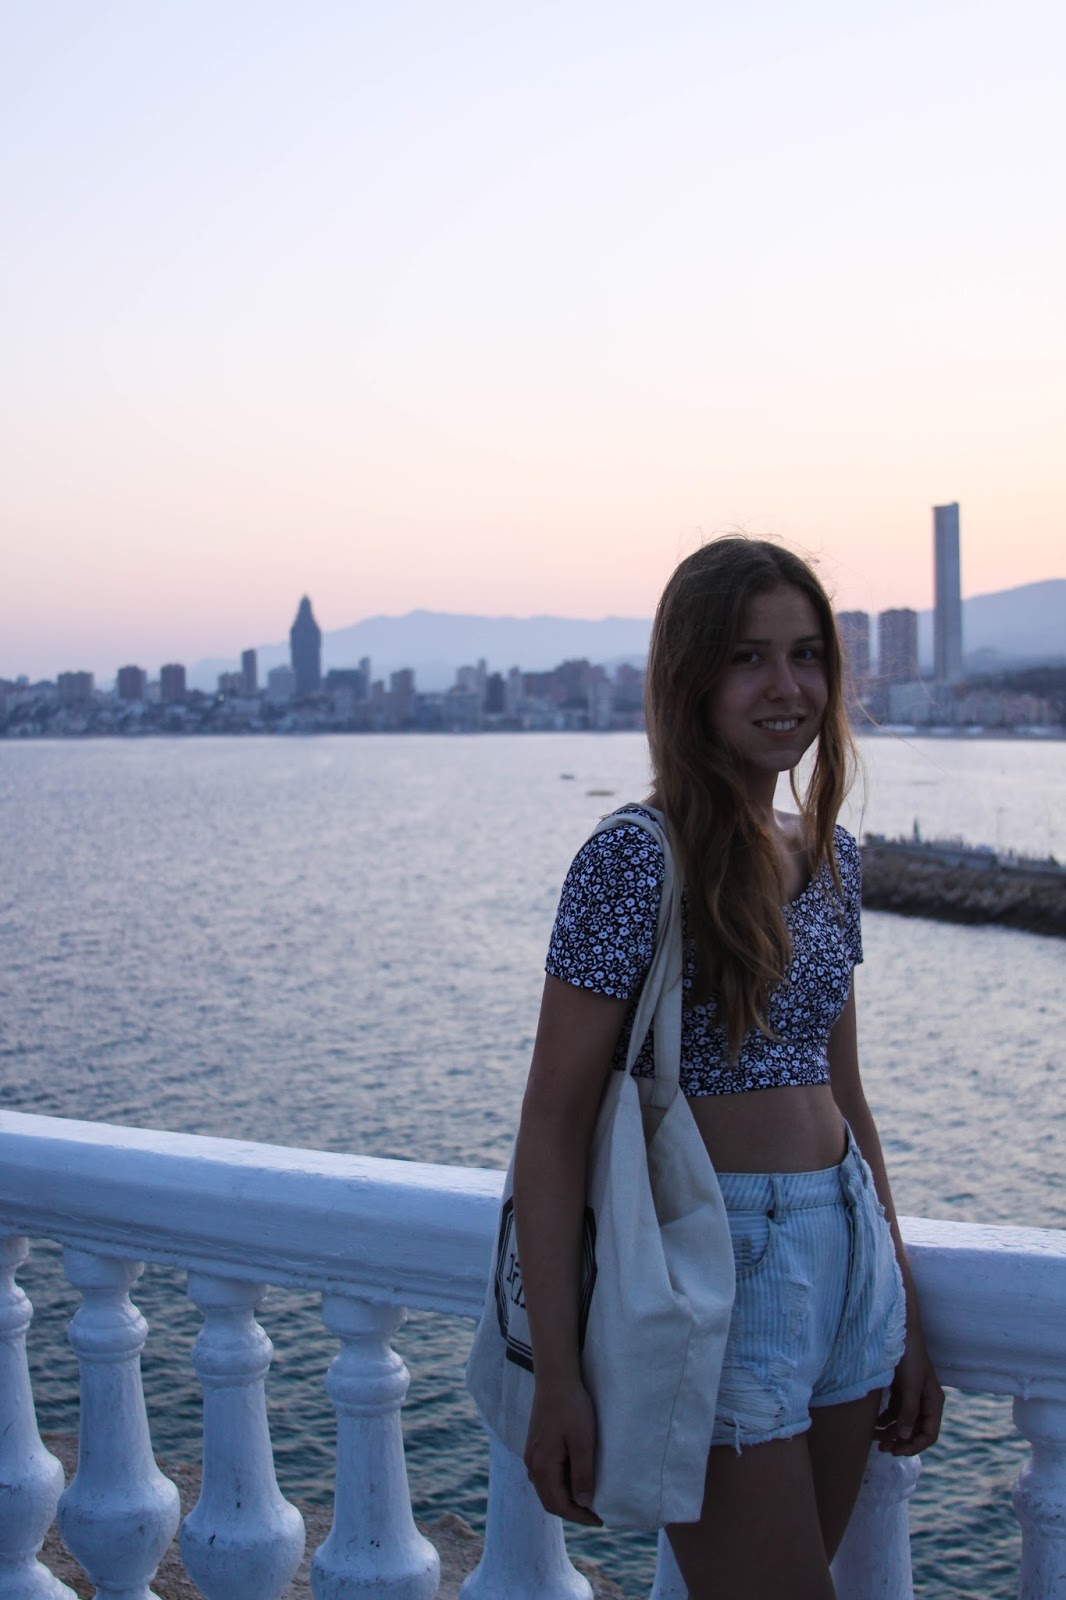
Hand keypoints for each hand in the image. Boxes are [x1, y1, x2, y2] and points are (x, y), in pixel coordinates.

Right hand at [524, 1379, 602, 1525]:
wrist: (555, 1378)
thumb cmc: (572, 1407)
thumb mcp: (583, 1441)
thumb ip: (582, 1474)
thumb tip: (584, 1503)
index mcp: (543, 1465)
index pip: (558, 1505)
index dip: (579, 1517)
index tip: (600, 1520)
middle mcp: (532, 1463)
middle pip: (550, 1500)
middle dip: (572, 1511)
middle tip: (595, 1514)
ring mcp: (531, 1454)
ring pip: (546, 1489)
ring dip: (565, 1498)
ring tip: (587, 1498)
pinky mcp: (535, 1445)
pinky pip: (545, 1475)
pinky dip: (559, 1485)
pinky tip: (574, 1479)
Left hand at [877, 1326, 943, 1455]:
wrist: (899, 1329)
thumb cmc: (909, 1355)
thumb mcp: (910, 1385)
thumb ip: (908, 1412)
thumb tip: (904, 1437)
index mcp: (934, 1402)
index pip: (929, 1434)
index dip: (915, 1446)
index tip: (897, 1451)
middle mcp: (925, 1401)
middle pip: (916, 1431)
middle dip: (900, 1442)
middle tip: (882, 1449)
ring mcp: (912, 1395)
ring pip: (903, 1422)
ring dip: (890, 1432)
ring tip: (873, 1439)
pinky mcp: (900, 1389)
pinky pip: (894, 1411)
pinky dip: (885, 1419)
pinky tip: (873, 1423)